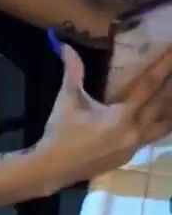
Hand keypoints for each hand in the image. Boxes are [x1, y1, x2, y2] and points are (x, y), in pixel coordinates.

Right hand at [38, 44, 171, 191]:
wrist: (53, 168)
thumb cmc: (61, 132)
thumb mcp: (67, 99)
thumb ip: (73, 71)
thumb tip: (66, 46)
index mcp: (122, 117)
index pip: (149, 86)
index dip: (163, 67)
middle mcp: (134, 132)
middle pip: (163, 106)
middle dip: (171, 87)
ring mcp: (133, 148)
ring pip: (162, 127)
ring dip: (169, 111)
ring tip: (170, 95)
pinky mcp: (128, 157)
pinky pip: (150, 138)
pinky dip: (157, 125)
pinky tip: (154, 118)